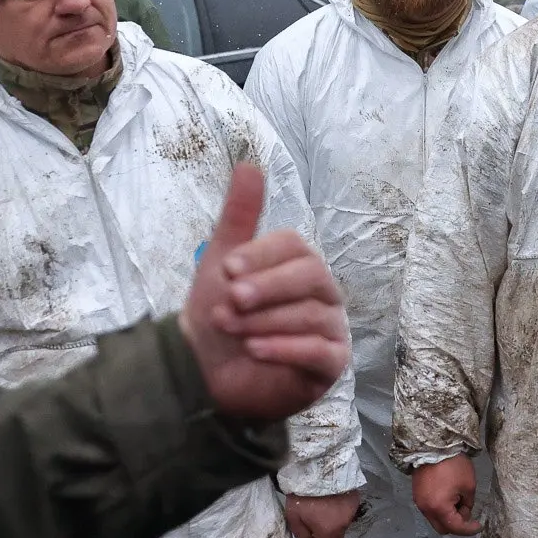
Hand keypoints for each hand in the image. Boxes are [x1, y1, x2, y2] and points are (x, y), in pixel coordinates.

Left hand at [180, 163, 350, 420]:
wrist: (207, 373)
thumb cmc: (222, 314)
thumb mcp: (223, 264)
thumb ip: (239, 216)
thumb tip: (248, 164)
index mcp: (299, 264)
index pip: (295, 246)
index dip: (262, 255)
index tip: (227, 269)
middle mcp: (322, 293)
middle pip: (310, 275)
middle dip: (267, 288)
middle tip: (231, 299)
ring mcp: (330, 329)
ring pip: (310, 314)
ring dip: (265, 321)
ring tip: (230, 327)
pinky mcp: (330, 365)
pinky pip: (319, 352)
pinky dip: (285, 349)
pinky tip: (254, 350)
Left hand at [284, 490, 361, 537]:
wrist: (318, 468)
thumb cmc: (303, 494)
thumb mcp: (293, 516)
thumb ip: (300, 533)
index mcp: (328, 532)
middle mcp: (343, 525)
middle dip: (326, 534)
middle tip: (316, 521)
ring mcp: (351, 511)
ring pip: (343, 524)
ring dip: (334, 520)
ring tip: (324, 507)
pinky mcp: (355, 499)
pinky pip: (348, 510)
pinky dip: (340, 508)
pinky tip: (332, 498)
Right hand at [412, 455, 482, 535]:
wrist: (433, 444)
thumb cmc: (453, 464)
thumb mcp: (468, 485)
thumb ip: (468, 504)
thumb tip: (464, 511)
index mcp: (439, 508)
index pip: (456, 528)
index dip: (469, 529)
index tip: (479, 526)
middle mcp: (426, 509)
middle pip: (443, 528)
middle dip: (457, 524)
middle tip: (466, 510)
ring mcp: (419, 502)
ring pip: (435, 519)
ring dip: (447, 516)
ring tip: (457, 499)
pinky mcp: (416, 494)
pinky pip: (430, 509)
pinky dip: (439, 508)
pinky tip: (447, 495)